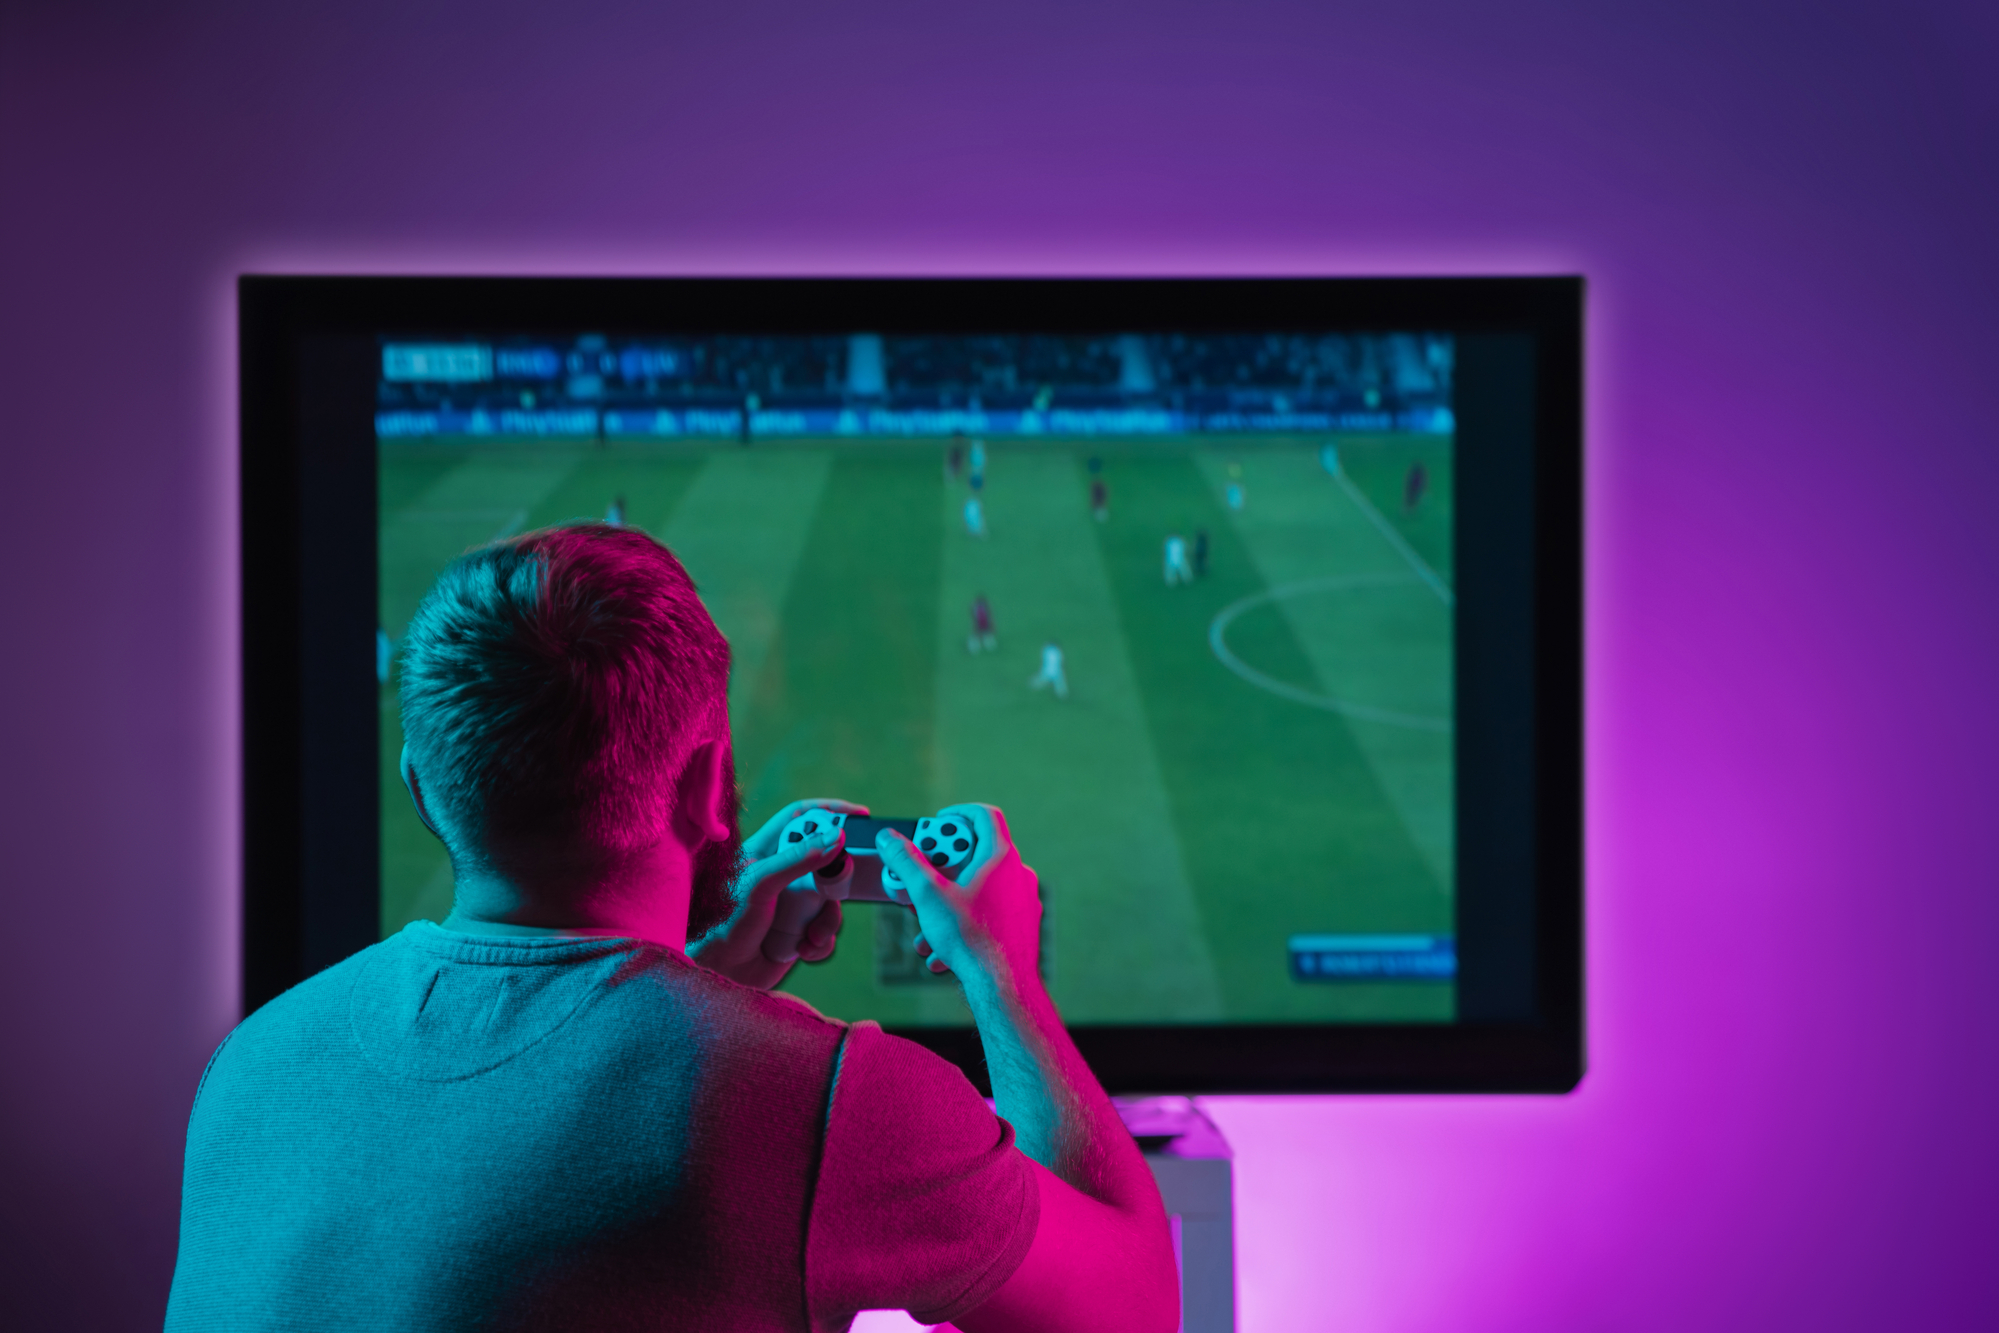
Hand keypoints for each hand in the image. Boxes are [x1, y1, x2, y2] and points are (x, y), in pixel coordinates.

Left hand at [689, 798, 867, 989]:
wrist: (717, 974)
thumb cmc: (724, 923)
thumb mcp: (760, 884)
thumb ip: (798, 859)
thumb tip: (837, 837)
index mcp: (765, 853)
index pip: (800, 817)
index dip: (828, 810)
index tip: (860, 814)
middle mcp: (780, 876)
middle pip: (825, 862)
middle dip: (837, 880)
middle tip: (837, 890)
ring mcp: (791, 906)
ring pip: (830, 901)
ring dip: (828, 920)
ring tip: (812, 935)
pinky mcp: (797, 933)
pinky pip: (826, 931)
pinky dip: (821, 942)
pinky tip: (804, 949)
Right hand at [876, 803, 1042, 989]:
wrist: (1003, 986)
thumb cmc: (970, 938)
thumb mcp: (927, 894)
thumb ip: (906, 862)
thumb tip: (888, 838)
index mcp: (1001, 856)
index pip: (983, 815)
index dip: (957, 813)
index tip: (935, 823)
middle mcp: (1018, 873)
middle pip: (974, 856)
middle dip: (940, 872)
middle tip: (919, 882)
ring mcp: (1023, 900)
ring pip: (977, 892)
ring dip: (946, 906)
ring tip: (923, 932)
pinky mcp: (1022, 925)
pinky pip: (988, 915)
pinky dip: (963, 925)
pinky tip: (941, 953)